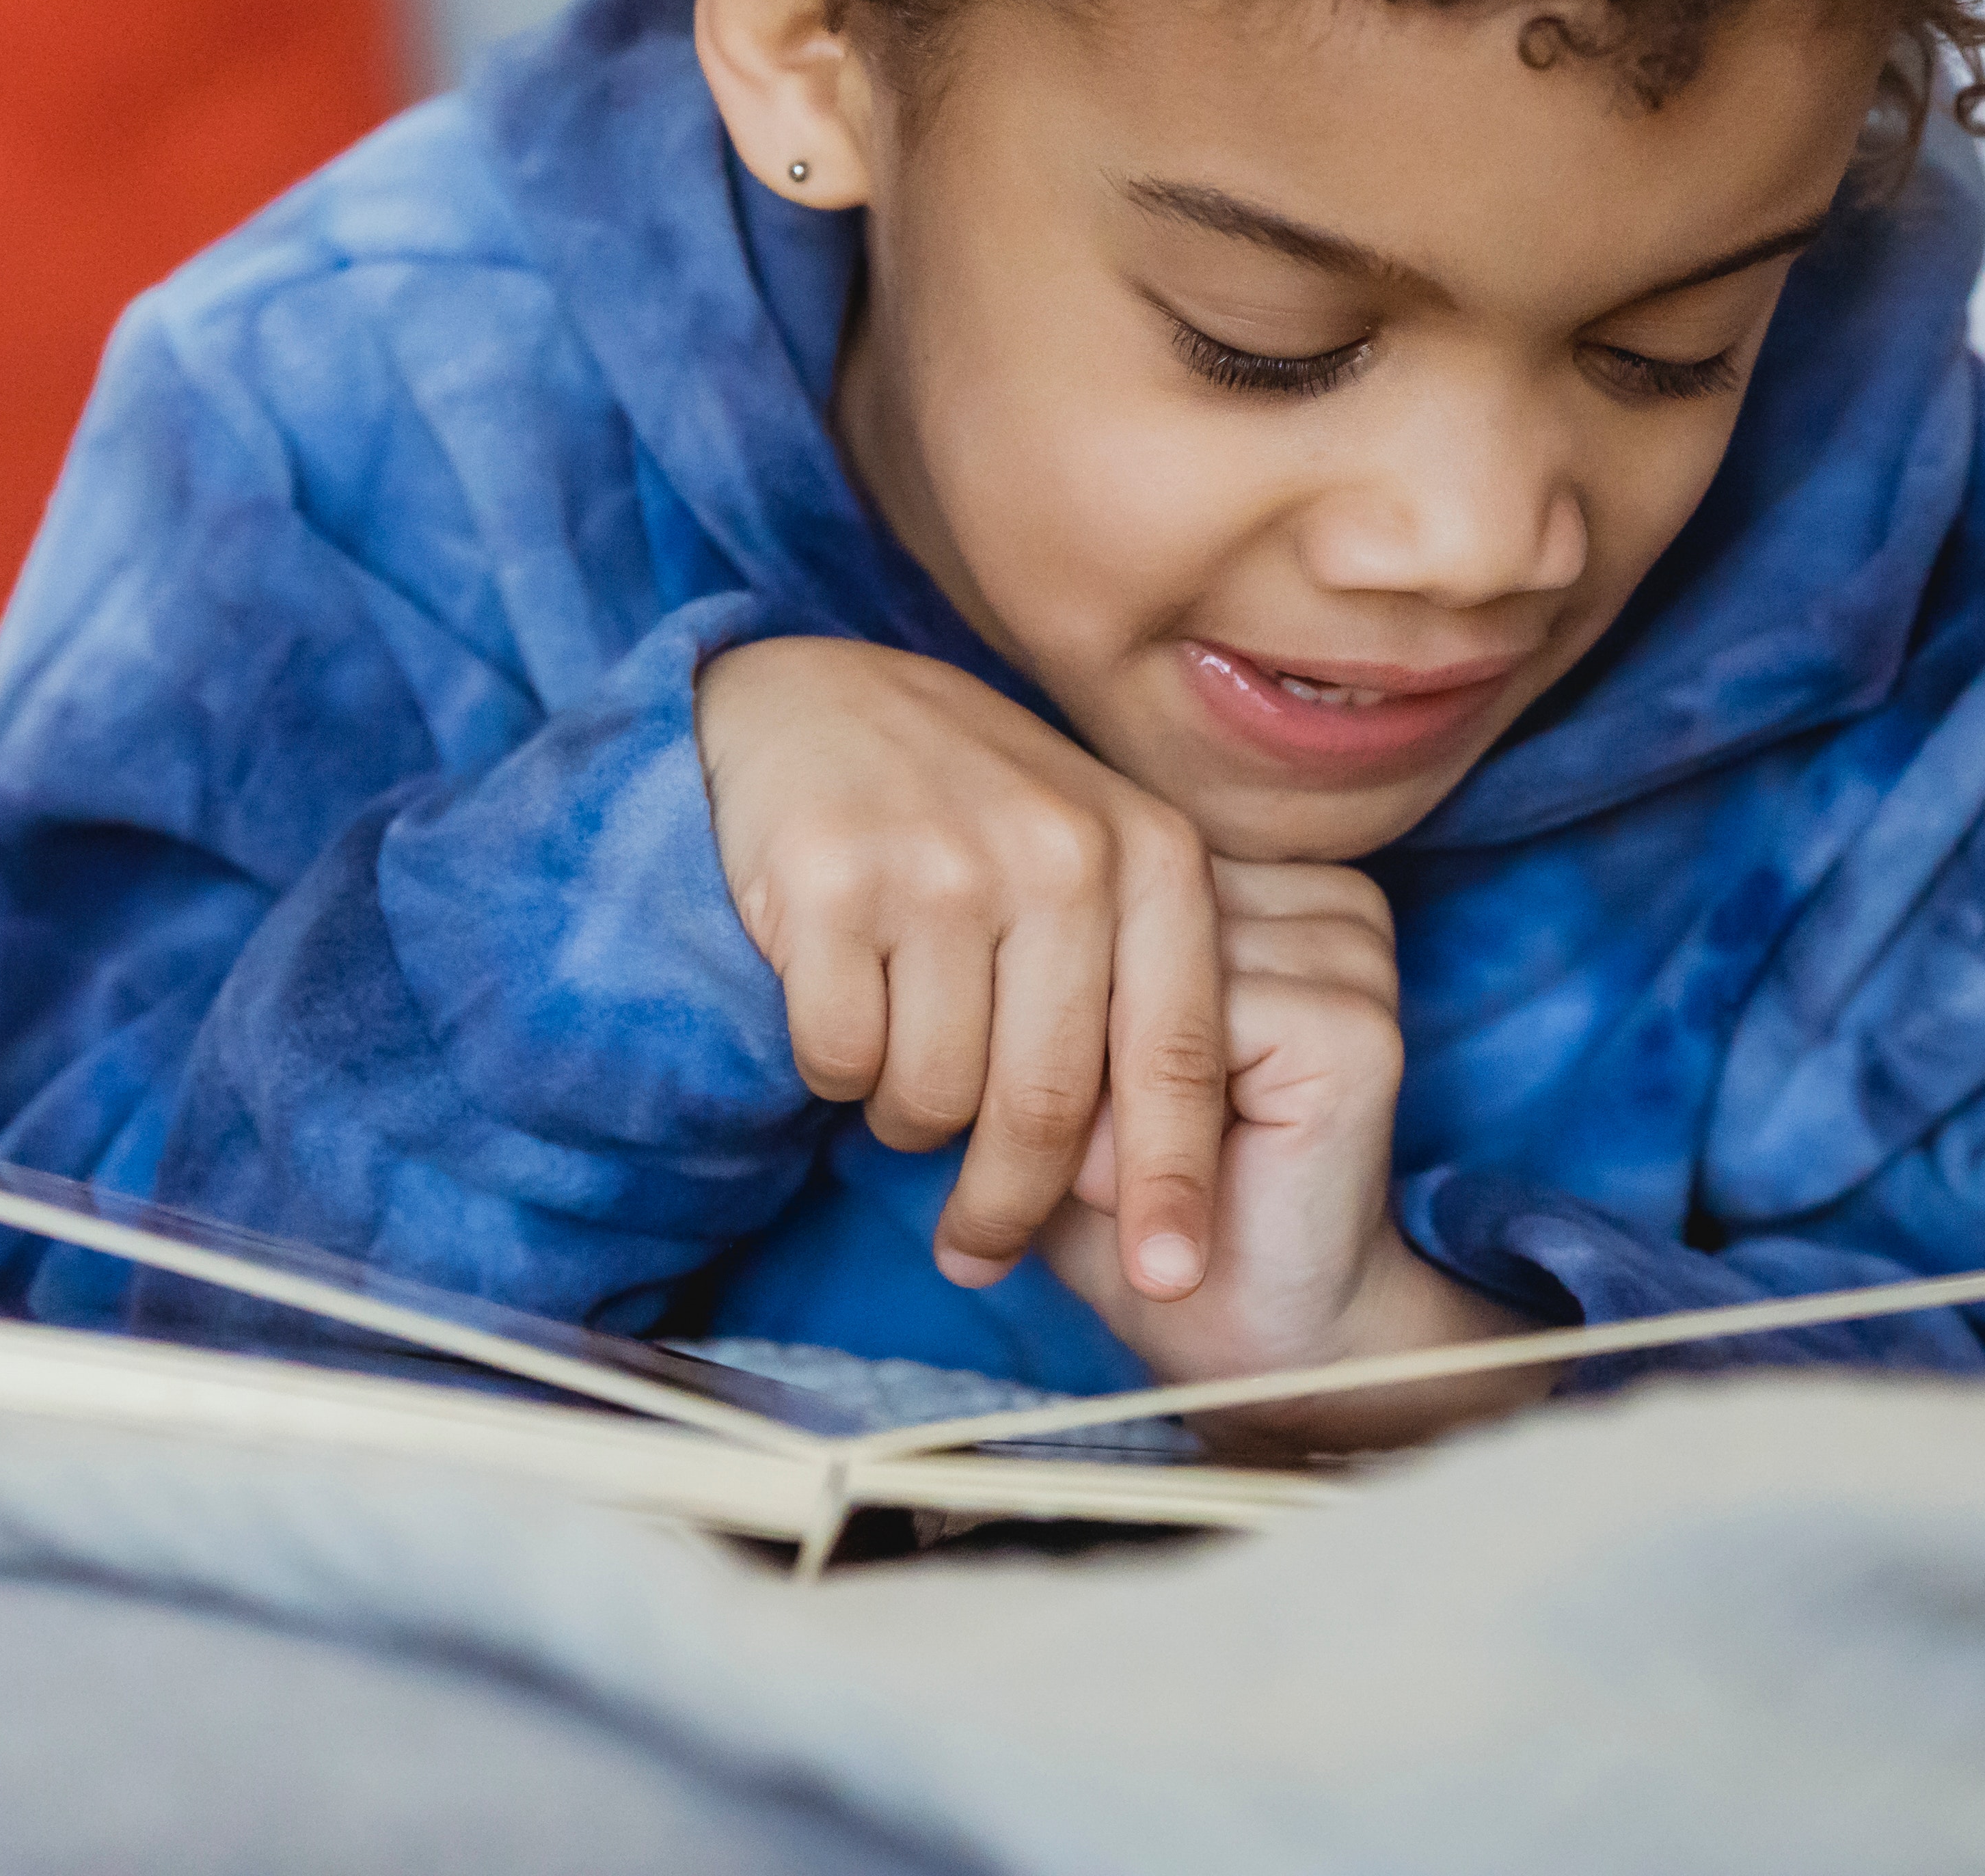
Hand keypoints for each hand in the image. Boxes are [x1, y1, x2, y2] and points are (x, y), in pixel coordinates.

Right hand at [696, 635, 1223, 1293]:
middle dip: (1011, 1205)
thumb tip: (1149, 1166)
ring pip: (935, 1095)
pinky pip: (842, 1058)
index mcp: (1148, 851)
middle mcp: (1058, 852)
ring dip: (912, 1120)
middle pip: (1048, 1104)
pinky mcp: (830, 883)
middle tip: (978, 1249)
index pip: (1175, 1053)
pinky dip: (838, 1069)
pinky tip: (843, 1012)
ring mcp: (942, 865)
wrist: (809, 702)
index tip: (1173, 1282)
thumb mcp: (1086, 855)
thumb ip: (1137, 977)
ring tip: (905, 1069)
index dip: (1174, 1183)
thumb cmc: (966, 805)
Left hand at [1039, 859, 1534, 1451]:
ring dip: (1101, 1088)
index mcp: (1265, 882)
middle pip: (1131, 919)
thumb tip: (956, 930)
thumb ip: (1039, 980)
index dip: (1047, 990)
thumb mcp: (1070, 1067)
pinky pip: (1194, 1035)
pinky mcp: (1353, 1029)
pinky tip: (1160, 1185)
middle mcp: (1321, 898)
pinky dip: (1144, 1120)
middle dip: (1065, 1041)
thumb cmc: (1146, 1203)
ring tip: (1111, 1177)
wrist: (1254, 1335)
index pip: (1113, 881)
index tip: (1005, 1082)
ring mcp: (1351, 955)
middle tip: (1058, 1160)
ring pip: (1155, 977)